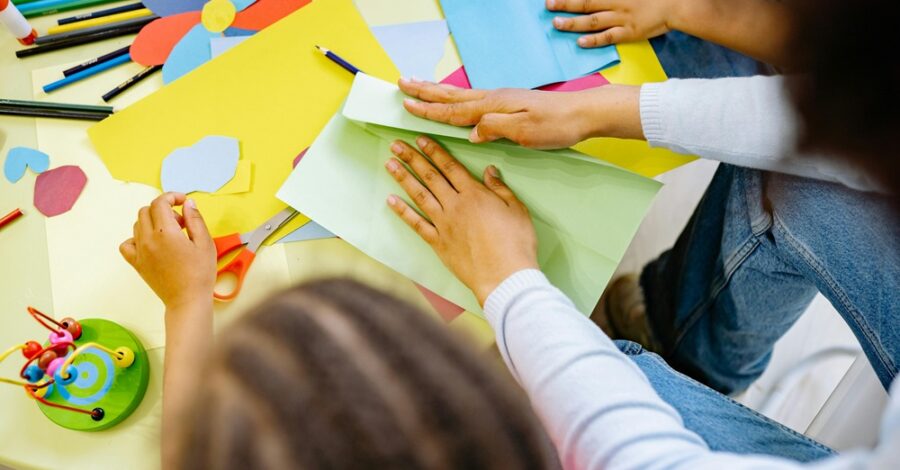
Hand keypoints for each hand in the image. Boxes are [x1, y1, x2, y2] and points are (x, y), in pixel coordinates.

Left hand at [119, 193, 216, 310]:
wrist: (188, 300)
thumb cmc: (200, 274)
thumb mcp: (205, 242)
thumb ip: (195, 219)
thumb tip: (188, 203)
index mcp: (165, 232)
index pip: (160, 202)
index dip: (172, 196)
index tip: (182, 201)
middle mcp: (148, 239)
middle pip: (146, 210)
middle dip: (163, 209)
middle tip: (180, 221)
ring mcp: (140, 252)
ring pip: (137, 224)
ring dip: (153, 222)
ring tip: (170, 234)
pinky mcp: (136, 263)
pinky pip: (127, 244)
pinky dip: (136, 238)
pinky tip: (151, 243)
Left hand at [385, 136, 537, 304]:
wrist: (504, 276)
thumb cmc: (516, 243)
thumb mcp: (517, 209)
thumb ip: (500, 189)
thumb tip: (490, 171)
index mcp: (474, 194)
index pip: (450, 166)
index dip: (434, 151)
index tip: (421, 140)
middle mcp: (455, 205)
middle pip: (430, 176)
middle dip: (412, 158)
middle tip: (396, 145)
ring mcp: (444, 224)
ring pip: (420, 195)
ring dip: (403, 178)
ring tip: (390, 164)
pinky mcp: (439, 243)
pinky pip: (416, 224)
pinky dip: (403, 212)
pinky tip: (391, 201)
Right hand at [400, 78, 643, 146]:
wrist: (583, 114)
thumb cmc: (556, 125)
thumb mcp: (525, 131)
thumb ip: (495, 128)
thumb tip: (469, 132)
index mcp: (493, 106)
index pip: (454, 110)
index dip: (429, 110)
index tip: (406, 105)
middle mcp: (494, 99)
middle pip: (452, 96)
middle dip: (425, 92)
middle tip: (402, 84)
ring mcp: (501, 100)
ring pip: (461, 96)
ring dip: (437, 92)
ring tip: (419, 86)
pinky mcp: (509, 104)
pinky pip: (473, 100)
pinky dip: (456, 99)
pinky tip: (455, 101)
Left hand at [547, 0, 676, 47]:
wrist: (676, 5)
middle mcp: (617, 3)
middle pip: (586, 3)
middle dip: (566, 4)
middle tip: (548, 5)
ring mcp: (622, 18)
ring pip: (593, 20)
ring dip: (573, 22)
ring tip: (556, 24)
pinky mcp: (629, 32)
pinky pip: (608, 37)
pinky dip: (593, 40)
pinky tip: (580, 42)